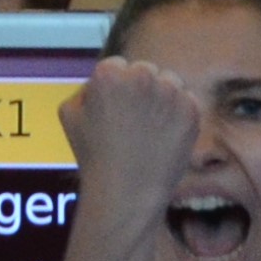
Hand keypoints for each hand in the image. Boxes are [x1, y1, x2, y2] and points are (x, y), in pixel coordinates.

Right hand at [58, 55, 203, 238]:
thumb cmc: (93, 157)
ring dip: (162, 100)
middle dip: (140, 91)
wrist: (125, 193)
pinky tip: (163, 139)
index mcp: (109, 72)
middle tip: (132, 124)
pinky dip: (178, 118)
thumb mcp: (69, 115)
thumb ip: (85, 88)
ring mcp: (170, 91)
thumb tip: (101, 82)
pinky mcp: (191, 109)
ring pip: (169, 83)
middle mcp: (142, 74)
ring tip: (148, 133)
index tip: (113, 114)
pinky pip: (186, 103)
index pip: (117, 67)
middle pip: (145, 70)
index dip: (114, 91)